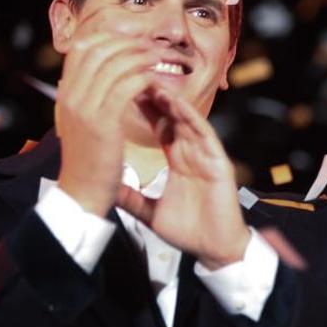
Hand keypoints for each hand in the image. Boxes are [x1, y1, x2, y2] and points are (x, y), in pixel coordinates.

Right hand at [56, 32, 157, 216]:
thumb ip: (90, 95)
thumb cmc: (90, 159)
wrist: (81, 193)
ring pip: (116, 64)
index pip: (83, 47)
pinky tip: (158, 82)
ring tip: (162, 58)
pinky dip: (145, 78)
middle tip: (153, 46)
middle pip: (99, 48)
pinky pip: (127, 86)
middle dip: (130, 42)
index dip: (110, 37)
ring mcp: (84, 107)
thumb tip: (105, 74)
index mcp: (65, 92)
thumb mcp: (82, 121)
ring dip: (143, 56)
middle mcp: (70, 94)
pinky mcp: (103, 122)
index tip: (134, 40)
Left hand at [117, 89, 249, 269]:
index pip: (160, 128)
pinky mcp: (218, 162)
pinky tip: (179, 105)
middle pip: (173, 118)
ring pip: (188, 121)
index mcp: (178, 161)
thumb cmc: (188, 232)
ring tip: (154, 83)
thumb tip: (108, 189)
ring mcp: (206, 156)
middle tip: (137, 77)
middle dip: (156, 98)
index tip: (124, 92)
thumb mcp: (149, 213)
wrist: (213, 249)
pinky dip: (192, 119)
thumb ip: (131, 198)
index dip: (144, 110)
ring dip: (172, 102)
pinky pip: (205, 135)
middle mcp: (192, 153)